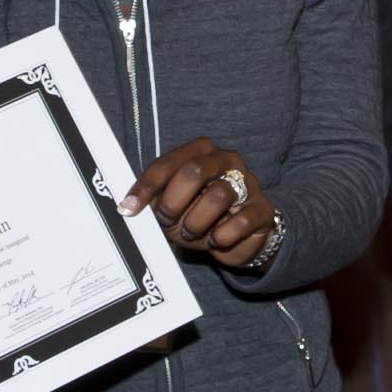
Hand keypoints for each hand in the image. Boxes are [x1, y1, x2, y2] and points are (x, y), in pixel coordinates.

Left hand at [127, 138, 275, 265]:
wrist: (240, 236)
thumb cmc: (201, 214)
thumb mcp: (174, 206)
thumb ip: (156, 199)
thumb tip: (129, 206)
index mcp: (201, 151)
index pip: (168, 163)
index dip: (146, 186)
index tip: (129, 208)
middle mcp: (227, 160)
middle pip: (194, 171)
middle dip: (173, 202)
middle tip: (166, 221)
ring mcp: (249, 182)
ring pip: (217, 196)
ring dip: (196, 222)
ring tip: (192, 233)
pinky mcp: (262, 208)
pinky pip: (240, 222)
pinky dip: (221, 236)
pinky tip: (216, 239)